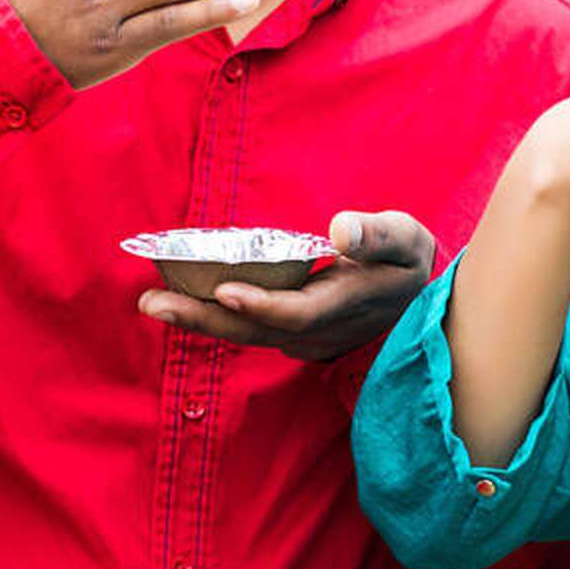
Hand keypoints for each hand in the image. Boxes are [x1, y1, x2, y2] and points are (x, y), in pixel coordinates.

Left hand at [137, 210, 435, 361]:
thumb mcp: (406, 240)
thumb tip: (343, 231)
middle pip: (253, 331)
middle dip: (201, 318)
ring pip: (244, 333)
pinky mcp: (289, 334)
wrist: (418, 302)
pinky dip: (211, 316)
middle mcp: (316, 330)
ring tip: (152, 302)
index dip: (261, 305)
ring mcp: (301, 337)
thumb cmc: (408, 262)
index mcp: (344, 305)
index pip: (297, 313)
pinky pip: (245, 328)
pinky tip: (180, 299)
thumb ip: (378, 235)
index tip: (224, 290)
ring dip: (197, 319)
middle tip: (151, 303)